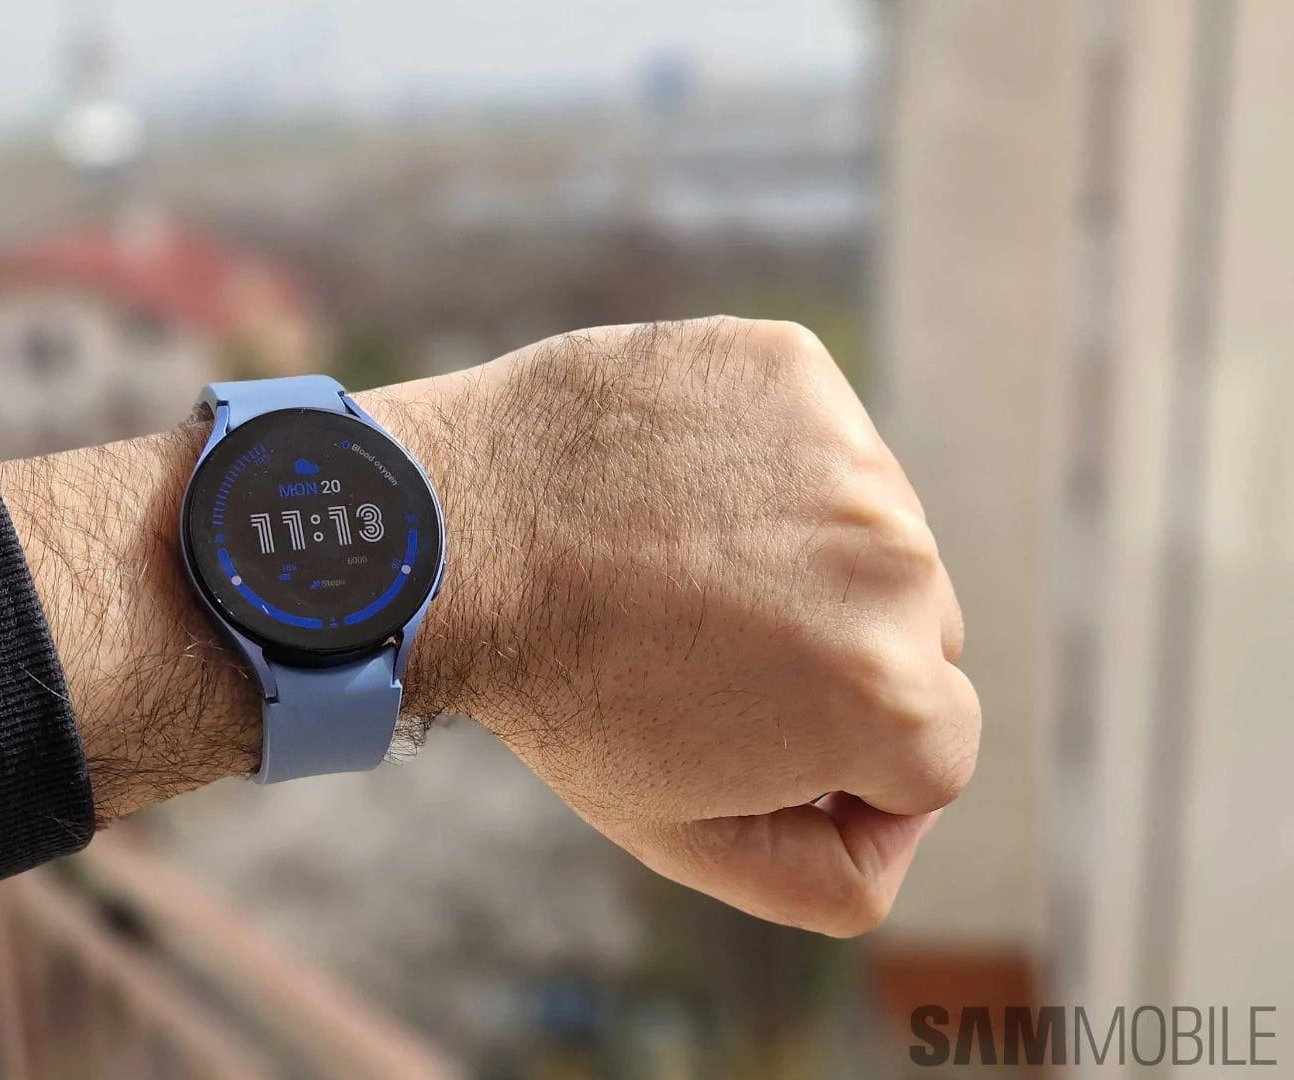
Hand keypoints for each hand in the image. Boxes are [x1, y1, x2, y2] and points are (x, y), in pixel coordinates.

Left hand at [0, 317, 976, 936]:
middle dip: (832, 658)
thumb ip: (826, 877)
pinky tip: (671, 492)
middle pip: (913, 637)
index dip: (839, 767)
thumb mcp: (683, 834)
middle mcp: (897, 562)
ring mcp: (847, 450)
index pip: (931, 756)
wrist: (447, 537)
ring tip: (676, 566)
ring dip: (800, 557)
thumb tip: (893, 834)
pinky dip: (757, 466)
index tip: (743, 731)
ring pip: (868, 532)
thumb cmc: (559, 690)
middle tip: (701, 648)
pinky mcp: (789, 368)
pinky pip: (811, 439)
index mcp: (889, 692)